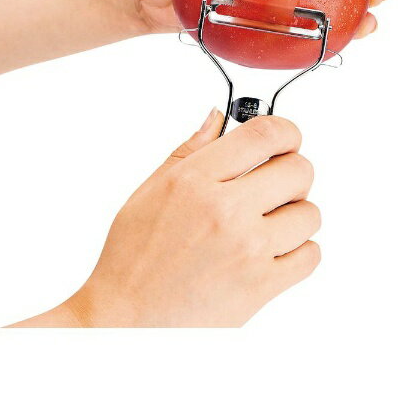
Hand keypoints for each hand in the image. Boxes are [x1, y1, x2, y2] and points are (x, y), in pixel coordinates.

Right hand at [15, 112, 320, 326]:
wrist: (127, 318)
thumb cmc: (133, 258)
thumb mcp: (150, 191)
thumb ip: (188, 150)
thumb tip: (216, 120)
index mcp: (194, 181)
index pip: (264, 135)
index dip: (284, 129)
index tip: (284, 136)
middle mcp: (224, 211)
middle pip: (299, 169)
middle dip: (291, 169)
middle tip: (273, 180)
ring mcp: (248, 249)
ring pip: (310, 213)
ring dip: (293, 212)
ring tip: (266, 220)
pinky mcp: (262, 286)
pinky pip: (310, 255)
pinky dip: (297, 248)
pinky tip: (271, 247)